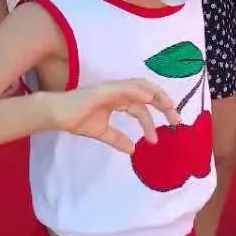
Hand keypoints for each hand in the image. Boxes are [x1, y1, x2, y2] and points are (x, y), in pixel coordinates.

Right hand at [45, 79, 179, 153]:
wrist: (57, 115)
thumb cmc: (76, 120)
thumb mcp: (102, 132)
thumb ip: (117, 139)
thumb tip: (133, 149)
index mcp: (119, 100)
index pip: (142, 107)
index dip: (154, 119)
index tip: (163, 134)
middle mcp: (118, 92)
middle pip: (147, 94)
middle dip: (164, 104)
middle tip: (177, 120)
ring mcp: (112, 89)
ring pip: (140, 87)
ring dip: (156, 95)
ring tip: (169, 107)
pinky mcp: (104, 90)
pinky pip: (125, 88)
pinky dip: (138, 91)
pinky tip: (149, 99)